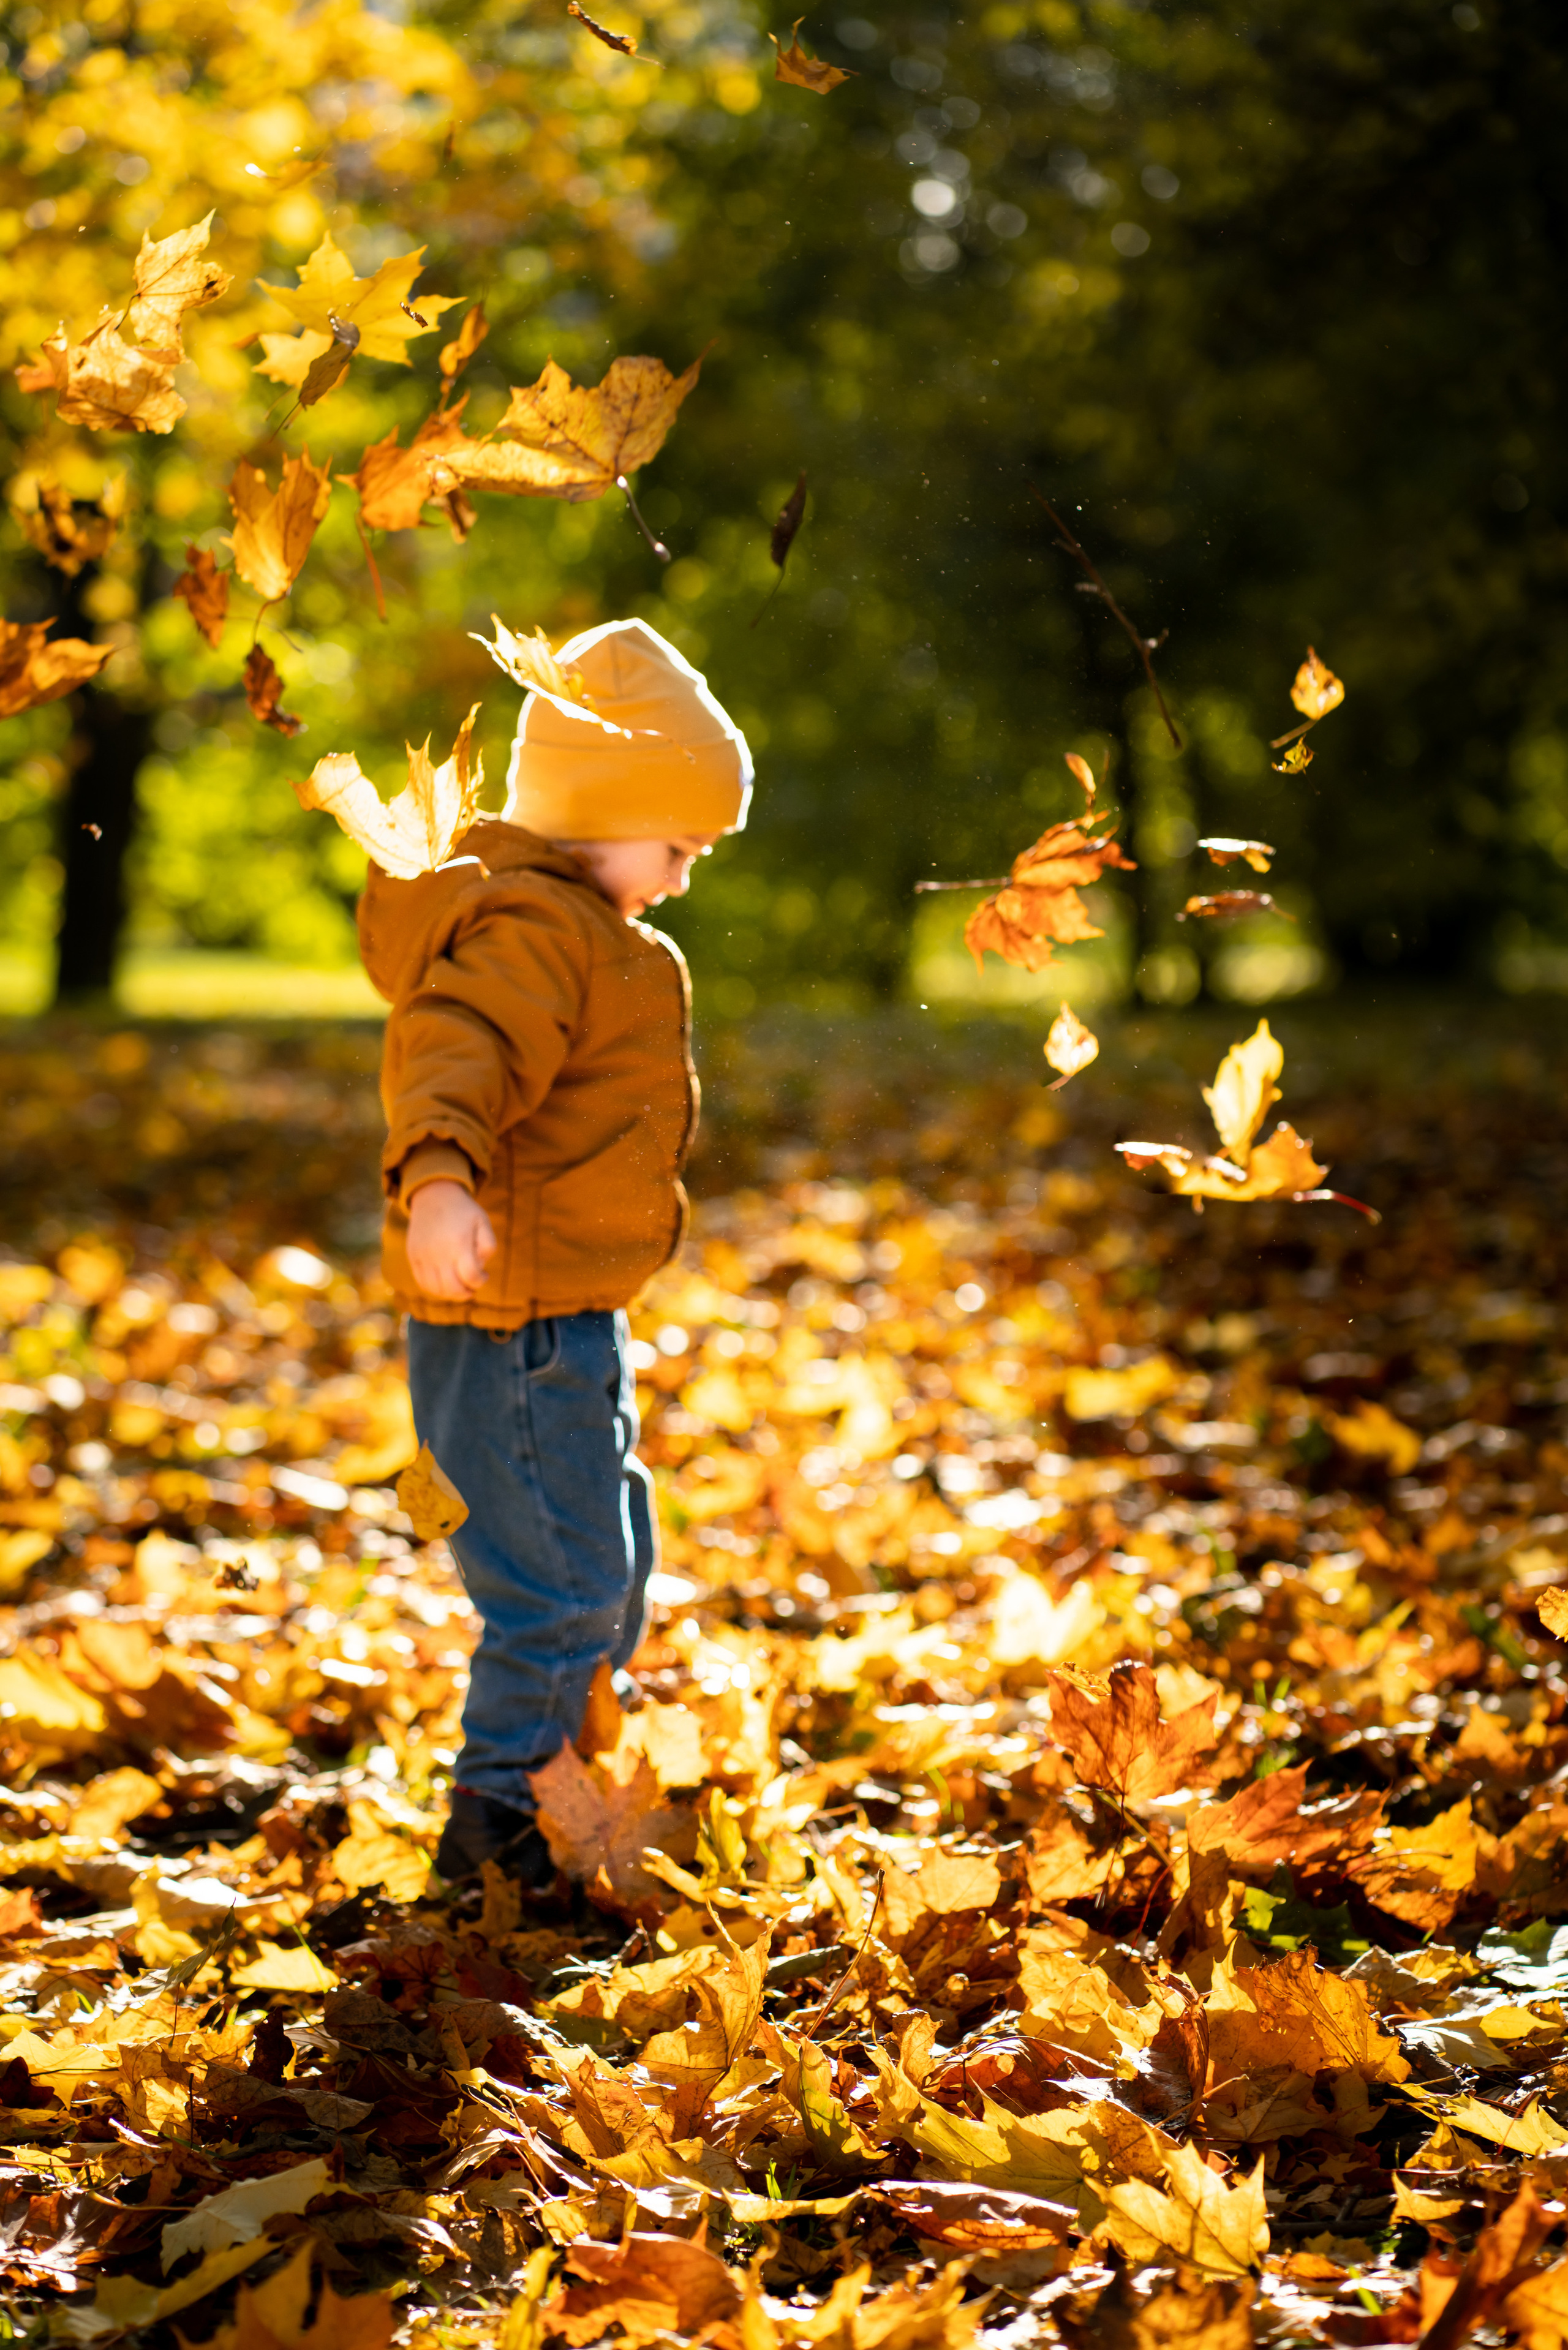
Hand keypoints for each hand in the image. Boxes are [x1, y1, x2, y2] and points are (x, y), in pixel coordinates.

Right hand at [406, 1179, 495, 1299]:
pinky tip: (444, 1282)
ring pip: (436, 1290)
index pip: (471, 1276)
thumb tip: (480, 1268)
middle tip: (472, 1287)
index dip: (480, 1281)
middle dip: (467, 1292)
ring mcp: (423, 1256)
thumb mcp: (483, 1222)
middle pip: (453, 1288)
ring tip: (459, 1285)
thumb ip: (488, 1246)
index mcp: (459, 1243)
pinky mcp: (413, 1256)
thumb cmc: (463, 1211)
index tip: (484, 1275)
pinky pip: (423, 1283)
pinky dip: (435, 1289)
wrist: (434, 1196)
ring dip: (451, 1294)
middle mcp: (439, 1252)